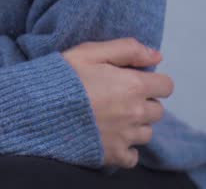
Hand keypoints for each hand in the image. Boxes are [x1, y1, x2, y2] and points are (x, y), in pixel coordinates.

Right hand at [62, 38, 171, 169]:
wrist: (39, 109)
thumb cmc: (63, 77)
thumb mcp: (90, 51)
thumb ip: (127, 49)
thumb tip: (157, 56)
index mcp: (133, 85)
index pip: (166, 86)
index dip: (152, 82)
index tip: (134, 81)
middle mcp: (136, 112)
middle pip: (157, 111)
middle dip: (143, 103)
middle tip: (118, 98)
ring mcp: (125, 136)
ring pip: (146, 133)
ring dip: (135, 125)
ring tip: (111, 118)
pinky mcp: (113, 155)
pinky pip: (133, 156)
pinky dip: (126, 149)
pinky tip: (110, 138)